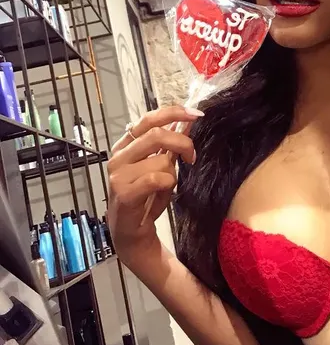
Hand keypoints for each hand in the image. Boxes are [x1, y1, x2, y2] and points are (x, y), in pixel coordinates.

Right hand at [107, 106, 202, 261]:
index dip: (174, 113)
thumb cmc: (146, 197)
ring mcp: (118, 175)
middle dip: (182, 143)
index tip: (196, 114)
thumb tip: (187, 121)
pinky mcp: (124, 193)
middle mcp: (119, 157)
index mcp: (126, 145)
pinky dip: (167, 183)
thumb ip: (171, 144)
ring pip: (161, 160)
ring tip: (167, 185)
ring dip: (173, 173)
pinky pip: (156, 179)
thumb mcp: (161, 165)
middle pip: (156, 135)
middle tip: (192, 156)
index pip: (149, 119)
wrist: (132, 231)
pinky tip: (163, 191)